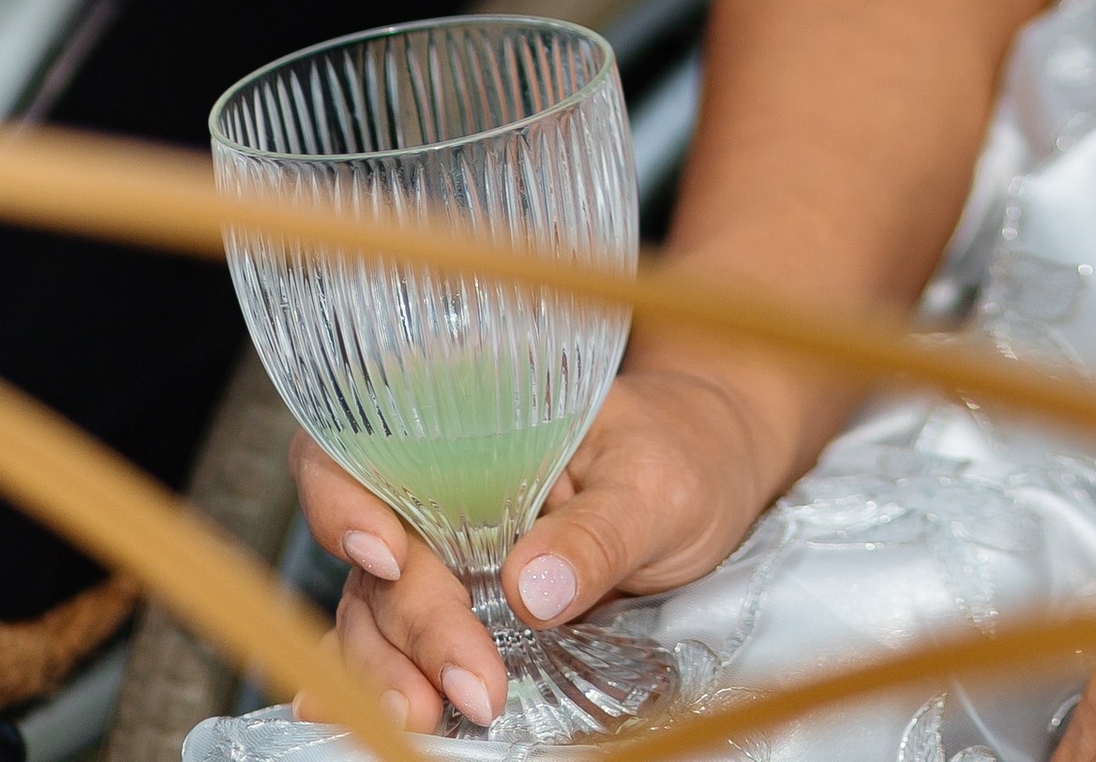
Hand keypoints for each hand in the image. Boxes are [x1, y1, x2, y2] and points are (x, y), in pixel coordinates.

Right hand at [289, 362, 774, 732]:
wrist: (712, 475)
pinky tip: (370, 711)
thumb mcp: (659, 484)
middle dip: (409, 619)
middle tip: (468, 684)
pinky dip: (385, 675)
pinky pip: (400, 635)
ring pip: (376, 600)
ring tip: (422, 717)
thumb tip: (530, 589)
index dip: (345, 495)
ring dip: (389, 663)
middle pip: (376, 542)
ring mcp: (446, 540)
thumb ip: (596, 533)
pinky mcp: (461, 597)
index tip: (385, 558)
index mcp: (476, 417)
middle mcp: (443, 475)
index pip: (365, 438)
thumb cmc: (685, 451)